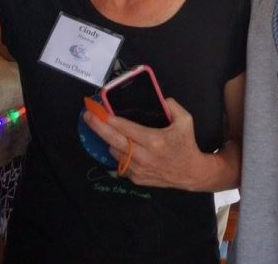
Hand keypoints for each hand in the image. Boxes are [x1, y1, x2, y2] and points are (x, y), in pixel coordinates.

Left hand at [84, 98, 210, 190]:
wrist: (190, 173)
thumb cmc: (186, 145)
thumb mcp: (186, 121)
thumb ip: (172, 106)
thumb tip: (160, 98)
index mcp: (154, 140)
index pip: (125, 128)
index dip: (110, 119)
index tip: (98, 111)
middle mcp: (143, 156)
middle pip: (113, 140)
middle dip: (98, 126)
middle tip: (87, 115)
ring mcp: (138, 169)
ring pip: (115, 152)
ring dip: (111, 140)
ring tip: (112, 131)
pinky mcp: (136, 179)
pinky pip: (121, 163)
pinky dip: (120, 153)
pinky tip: (125, 146)